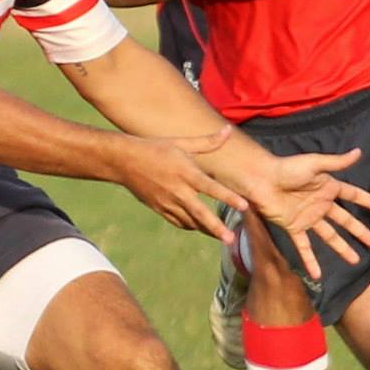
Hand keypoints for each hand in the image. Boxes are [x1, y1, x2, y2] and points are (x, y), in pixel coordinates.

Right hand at [116, 128, 245, 238]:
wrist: (125, 161)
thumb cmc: (156, 148)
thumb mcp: (182, 143)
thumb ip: (208, 141)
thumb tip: (228, 129)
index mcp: (186, 173)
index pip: (211, 187)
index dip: (228, 197)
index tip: (244, 206)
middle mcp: (178, 190)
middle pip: (200, 213)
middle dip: (216, 228)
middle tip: (230, 239)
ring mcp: (167, 202)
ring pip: (190, 222)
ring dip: (206, 230)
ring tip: (222, 237)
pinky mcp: (160, 209)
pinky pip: (179, 222)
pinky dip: (191, 226)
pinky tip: (200, 227)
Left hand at [246, 148, 369, 278]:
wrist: (262, 179)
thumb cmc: (287, 168)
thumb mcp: (315, 164)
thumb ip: (337, 162)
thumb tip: (359, 152)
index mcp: (327, 187)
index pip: (352, 195)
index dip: (367, 201)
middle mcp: (320, 204)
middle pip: (344, 220)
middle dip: (359, 231)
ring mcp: (308, 218)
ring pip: (329, 236)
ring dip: (342, 248)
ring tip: (355, 260)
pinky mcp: (293, 227)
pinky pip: (304, 247)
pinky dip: (310, 261)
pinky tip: (318, 275)